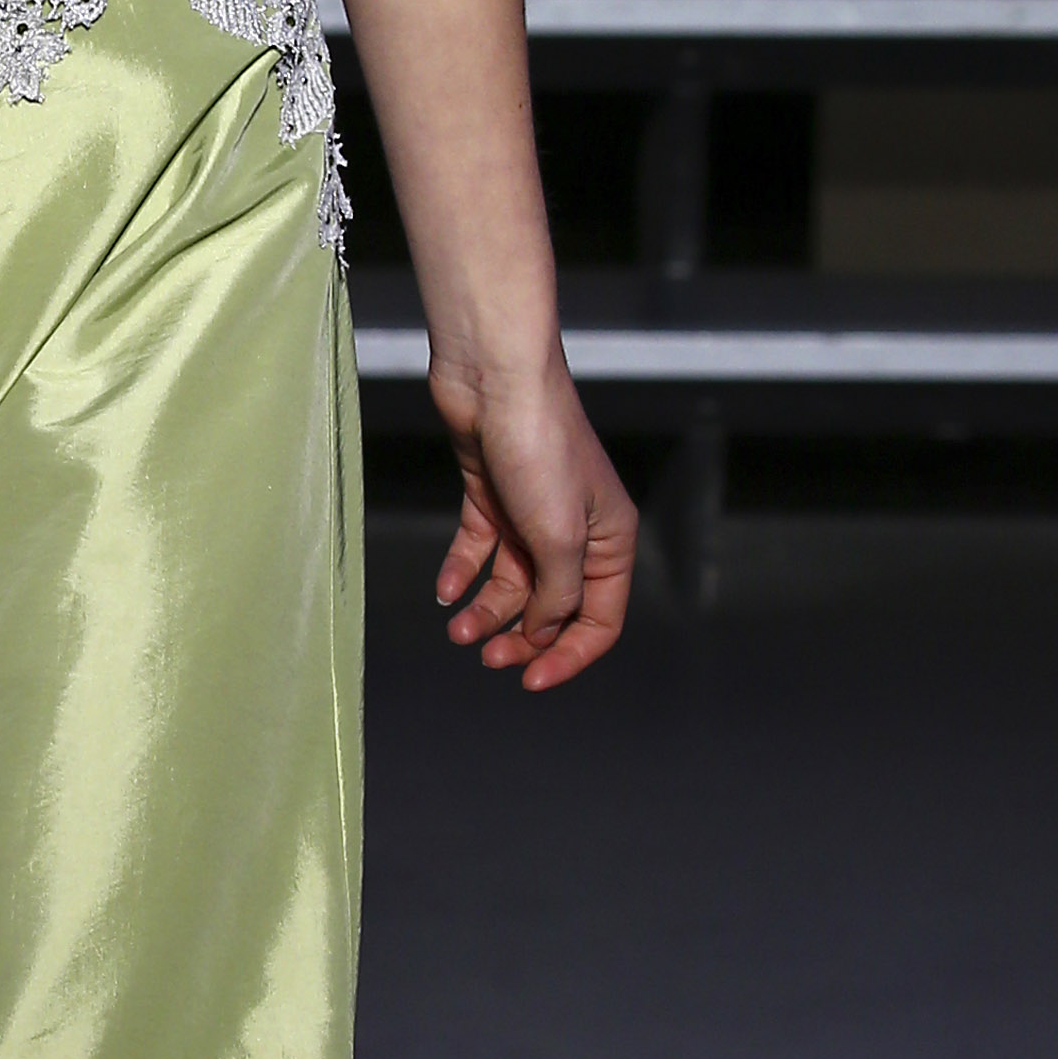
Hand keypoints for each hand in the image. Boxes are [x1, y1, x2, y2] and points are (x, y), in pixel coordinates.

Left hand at [431, 352, 636, 687]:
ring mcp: (532, 514)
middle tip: (486, 656)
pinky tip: (446, 591)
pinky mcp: (492, 496)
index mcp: (610, 541)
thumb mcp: (558, 536)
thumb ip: (557, 593)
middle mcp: (576, 532)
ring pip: (512, 584)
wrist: (494, 377)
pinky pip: (480, 549)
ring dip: (487, 612)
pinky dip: (463, 573)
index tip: (529, 681)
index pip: (600, 619)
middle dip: (521, 637)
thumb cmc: (539, 448)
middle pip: (553, 607)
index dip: (568, 655)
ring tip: (457, 629)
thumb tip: (546, 631)